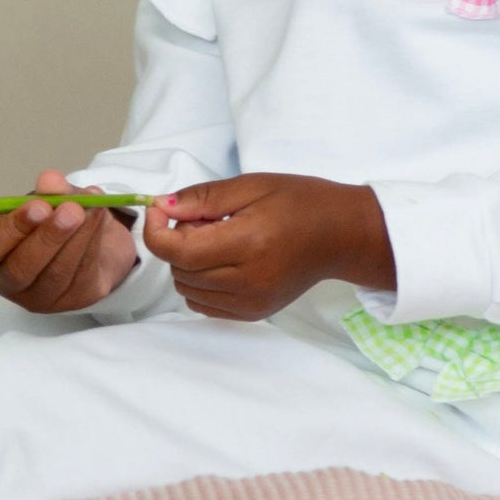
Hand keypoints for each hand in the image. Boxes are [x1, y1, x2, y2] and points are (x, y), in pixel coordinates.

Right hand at [0, 171, 138, 313]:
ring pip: (56, 273)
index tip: (39, 206)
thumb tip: (50, 179)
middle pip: (21, 268)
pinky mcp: (75, 300)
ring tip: (92, 209)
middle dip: (48, 237)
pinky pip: (83, 275)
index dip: (13, 228)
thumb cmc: (56, 219)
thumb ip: (50, 191)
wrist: (95, 241)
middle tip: (71, 210)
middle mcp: (12, 281)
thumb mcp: (53, 200)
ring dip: (77, 238)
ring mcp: (42, 297)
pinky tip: (100, 218)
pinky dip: (94, 243)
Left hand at [141, 173, 394, 320]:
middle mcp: (248, 281)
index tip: (159, 209)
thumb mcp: (253, 185)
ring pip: (188, 290)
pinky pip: (204, 304)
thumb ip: (204, 198)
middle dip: (176, 241)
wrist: (342, 235)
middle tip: (202, 217)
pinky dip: (200, 282)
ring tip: (216, 239)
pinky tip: (221, 261)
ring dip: (187, 263)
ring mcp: (251, 303)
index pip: (179, 252)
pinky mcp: (254, 314)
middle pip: (180, 271)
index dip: (157, 231)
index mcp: (249, 244)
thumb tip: (162, 207)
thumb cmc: (300, 202)